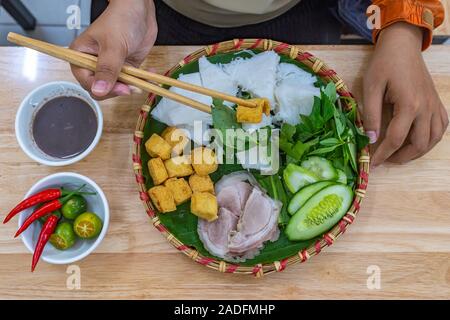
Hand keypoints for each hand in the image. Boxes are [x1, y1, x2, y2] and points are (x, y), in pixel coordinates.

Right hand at [70, 0, 156, 99]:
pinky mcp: (125, 67)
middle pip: (101, 88)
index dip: (102, 88)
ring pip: (116, 87)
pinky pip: (130, 81)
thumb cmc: (121, 20)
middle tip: (131, 86)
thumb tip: (98, 91)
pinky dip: (140, 81)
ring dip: (130, 87)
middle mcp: (93, 63)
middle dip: (116, 89)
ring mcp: (110, 66)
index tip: (120, 88)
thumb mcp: (113, 46)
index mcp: (81, 56)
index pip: (86, 81)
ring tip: (141, 80)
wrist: (140, 9)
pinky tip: (149, 74)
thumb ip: (106, 69)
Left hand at [363, 22, 447, 166]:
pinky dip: (430, 139)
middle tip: (385, 159)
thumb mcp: (371, 87)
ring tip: (398, 154)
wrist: (402, 45)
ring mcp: (435, 105)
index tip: (372, 163)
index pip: (396, 139)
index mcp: (409, 104)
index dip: (383, 154)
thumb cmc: (384, 63)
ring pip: (433, 139)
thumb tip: (370, 139)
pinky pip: (440, 128)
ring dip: (417, 151)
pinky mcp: (437, 102)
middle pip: (419, 144)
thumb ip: (371, 115)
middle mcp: (426, 108)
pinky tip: (417, 140)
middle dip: (401, 157)